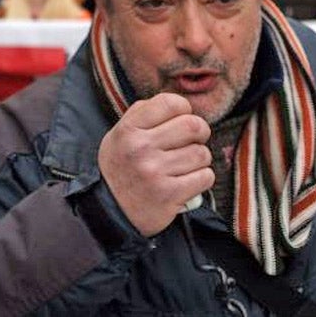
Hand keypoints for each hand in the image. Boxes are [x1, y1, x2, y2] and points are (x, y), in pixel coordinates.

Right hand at [97, 93, 213, 235]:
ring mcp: (155, 172)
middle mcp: (140, 148)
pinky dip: (201, 179)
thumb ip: (143, 113)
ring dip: (200, 160)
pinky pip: (205, 177)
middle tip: (193, 142)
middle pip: (194, 126)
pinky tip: (187, 181)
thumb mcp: (120, 135)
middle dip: (200, 133)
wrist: (110, 212)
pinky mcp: (169, 194)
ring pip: (202, 154)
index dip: (184, 109)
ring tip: (185, 165)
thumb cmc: (122, 168)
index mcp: (128, 129)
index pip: (171, 103)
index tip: (182, 119)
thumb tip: (179, 104)